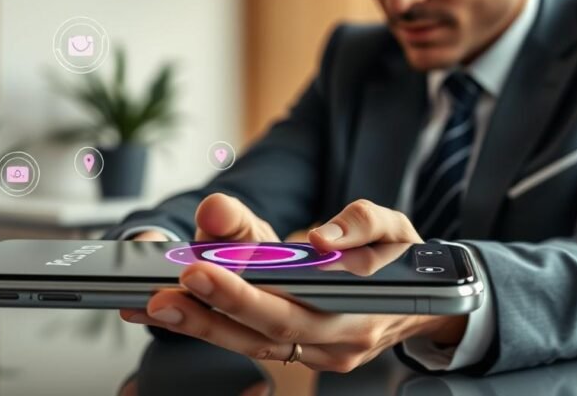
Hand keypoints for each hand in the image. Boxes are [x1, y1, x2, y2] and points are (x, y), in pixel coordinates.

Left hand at [120, 199, 467, 371]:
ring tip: (151, 305)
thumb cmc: (404, 260)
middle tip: (161, 291)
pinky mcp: (305, 354)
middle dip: (209, 312)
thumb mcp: (395, 227)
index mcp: (362, 307)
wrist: (425, 304)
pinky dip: (212, 327)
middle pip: (265, 332)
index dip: (245, 292)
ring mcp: (321, 354)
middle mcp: (340, 341)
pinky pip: (253, 344)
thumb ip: (360, 222)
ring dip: (200, 326)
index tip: (200, 267)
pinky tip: (175, 312)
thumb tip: (318, 238)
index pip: (295, 304)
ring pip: (253, 344)